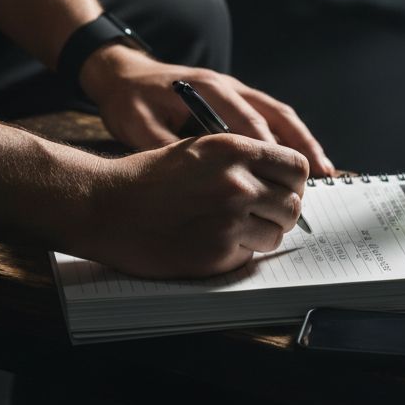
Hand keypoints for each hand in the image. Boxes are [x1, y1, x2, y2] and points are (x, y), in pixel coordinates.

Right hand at [71, 133, 308, 278]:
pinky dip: (236, 253)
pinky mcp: (217, 253)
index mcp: (235, 149)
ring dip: (259, 235)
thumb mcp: (201, 148)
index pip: (297, 167)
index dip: (294, 182)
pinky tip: (208, 241)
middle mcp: (238, 183)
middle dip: (280, 213)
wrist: (107, 206)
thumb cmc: (151, 177)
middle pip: (293, 205)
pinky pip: (248, 256)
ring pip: (275, 234)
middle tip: (260, 215)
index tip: (284, 190)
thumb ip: (244, 159)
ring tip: (229, 228)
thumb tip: (285, 178)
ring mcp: (229, 220)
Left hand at [80, 45, 336, 175]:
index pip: (248, 121)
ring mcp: (236, 89)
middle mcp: (229, 85)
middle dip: (300, 146)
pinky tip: (303, 159)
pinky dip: (292, 136)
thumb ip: (167, 147)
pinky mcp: (237, 97)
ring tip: (324, 170)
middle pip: (276, 114)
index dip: (269, 152)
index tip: (283, 181)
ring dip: (303, 141)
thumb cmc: (130, 101)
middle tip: (319, 176)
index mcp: (207, 89)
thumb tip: (198, 177)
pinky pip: (274, 115)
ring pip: (281, 114)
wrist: (122, 74)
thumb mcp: (138, 126)